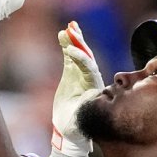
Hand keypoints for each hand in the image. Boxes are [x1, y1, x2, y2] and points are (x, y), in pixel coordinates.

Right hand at [50, 21, 103, 156]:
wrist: (70, 129)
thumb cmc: (77, 126)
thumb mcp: (79, 120)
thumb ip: (82, 111)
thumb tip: (87, 102)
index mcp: (94, 88)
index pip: (89, 68)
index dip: (81, 59)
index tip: (70, 52)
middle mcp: (90, 78)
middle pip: (86, 56)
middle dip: (79, 44)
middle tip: (72, 30)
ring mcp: (80, 75)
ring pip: (78, 54)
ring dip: (73, 41)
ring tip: (67, 28)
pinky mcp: (71, 74)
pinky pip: (69, 57)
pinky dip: (66, 46)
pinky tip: (63, 34)